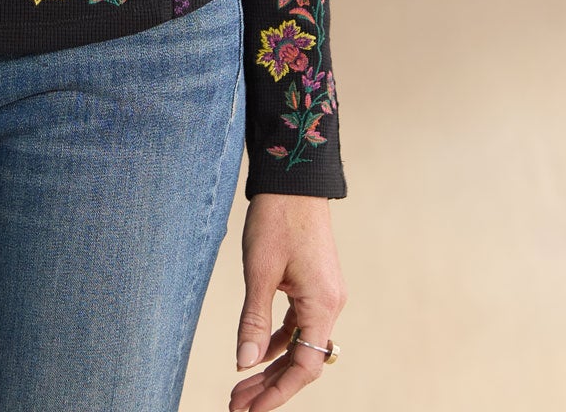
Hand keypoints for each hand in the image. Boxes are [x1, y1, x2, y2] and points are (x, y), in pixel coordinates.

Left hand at [229, 193, 345, 408]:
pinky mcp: (313, 284)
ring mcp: (323, 294)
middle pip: (301, 360)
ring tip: (240, 386)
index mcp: (322, 305)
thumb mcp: (260, 270)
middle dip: (269, 386)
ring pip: (298, 344)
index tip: (251, 411)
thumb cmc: (278, 219)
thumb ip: (254, 319)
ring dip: (270, 365)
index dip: (278, 394)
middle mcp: (329, 305)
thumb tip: (244, 362)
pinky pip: (297, 324)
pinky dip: (276, 340)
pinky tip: (255, 352)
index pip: (305, 367)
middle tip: (236, 405)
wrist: (294, 177)